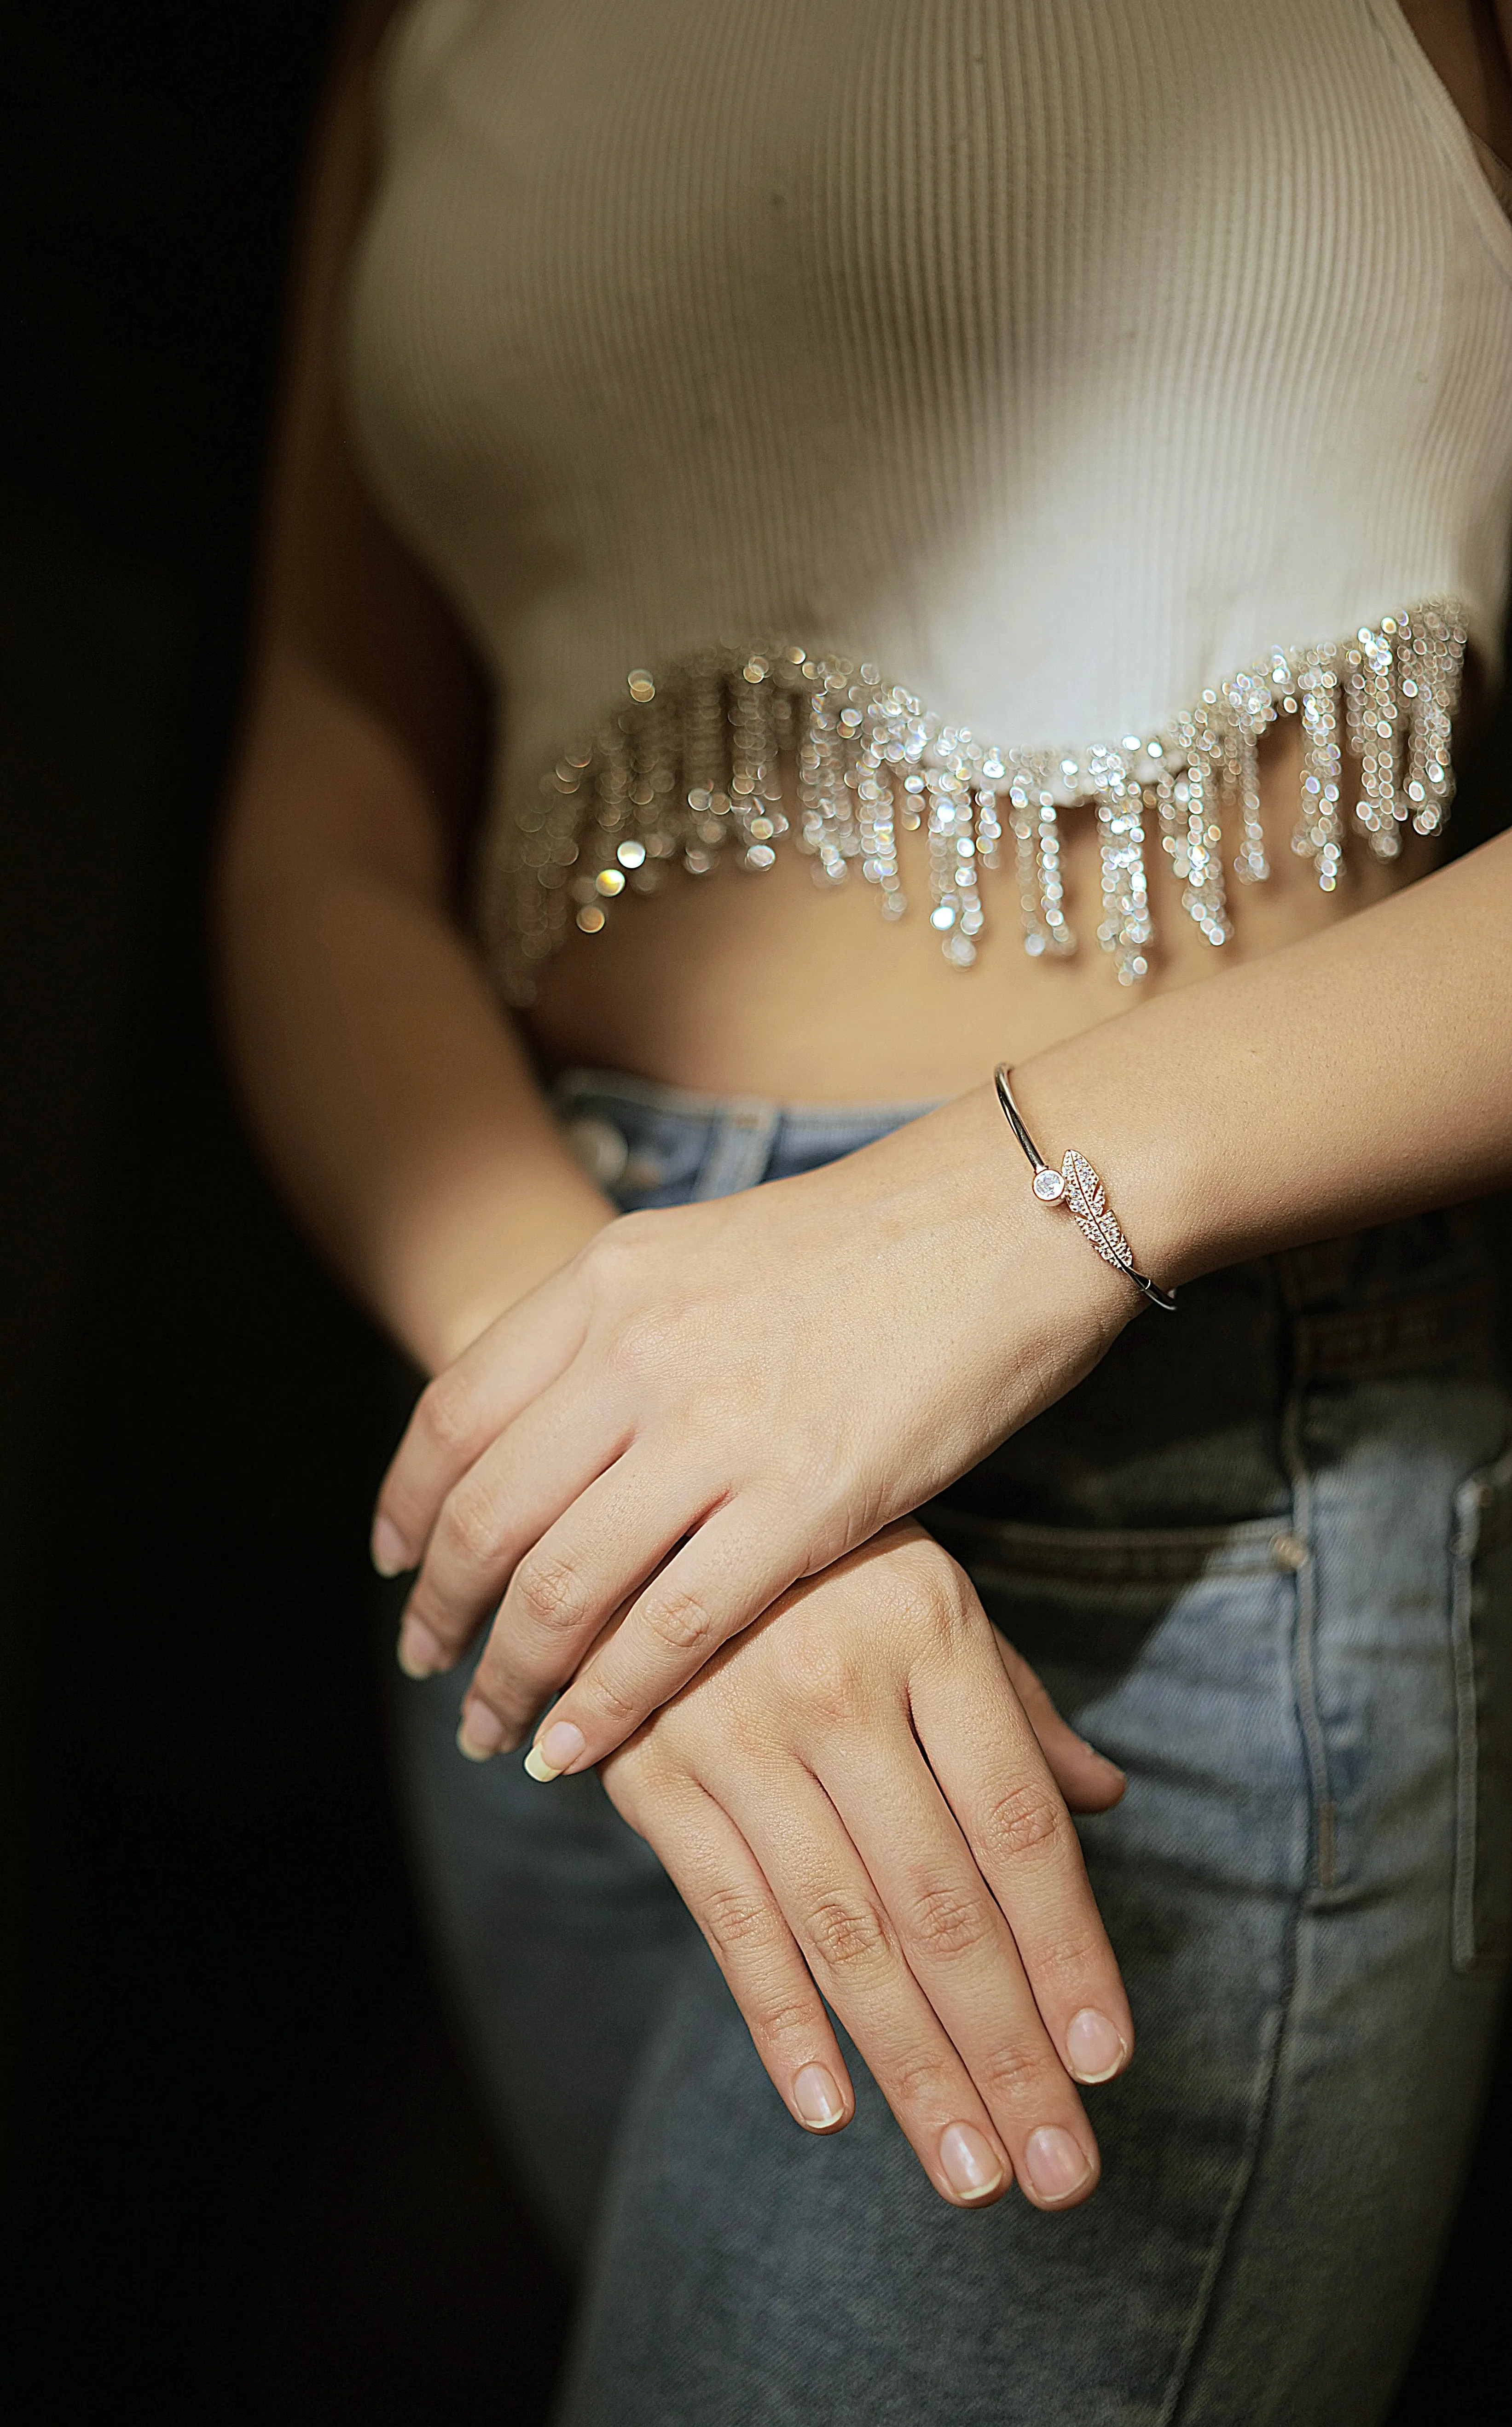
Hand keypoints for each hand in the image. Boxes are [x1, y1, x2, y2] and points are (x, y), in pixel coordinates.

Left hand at [374, 1083, 1134, 1765]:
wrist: (1010, 1213)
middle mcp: (638, 1350)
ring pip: (563, 1585)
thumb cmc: (868, 1241)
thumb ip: (618, 1325)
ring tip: (496, 1732)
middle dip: (444, 1612)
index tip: (395, 1566)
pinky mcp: (806, 1501)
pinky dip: (609, 1703)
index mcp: (607, 1280)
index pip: (454, 1415)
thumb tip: (550, 1411)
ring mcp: (718, 1428)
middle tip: (429, 1669)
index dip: (409, 1506)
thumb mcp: (704, 1251)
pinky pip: (671, 1630)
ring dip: (512, 1676)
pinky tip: (580, 1747)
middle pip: (490, 1515)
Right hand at [597, 1523, 1130, 2209]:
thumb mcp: (932, 1597)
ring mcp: (734, 1733)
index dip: (1068, 1950)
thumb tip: (1105, 1799)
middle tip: (1060, 2172)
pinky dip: (780, 2021)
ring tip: (970, 2173)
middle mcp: (836, 1685)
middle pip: (942, 1902)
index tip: (1108, 2065)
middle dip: (1006, 2051)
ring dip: (912, 2068)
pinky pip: (728, 1920)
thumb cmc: (821, 1565)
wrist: (642, 1509)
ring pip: (843, 1932)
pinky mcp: (650, 1774)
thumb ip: (1014, 1707)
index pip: (1019, 1826)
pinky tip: (833, 2110)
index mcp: (930, 1631)